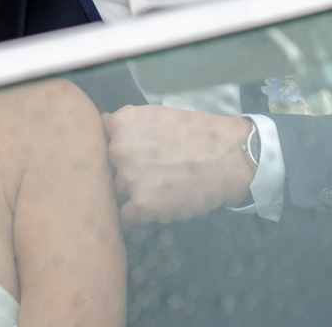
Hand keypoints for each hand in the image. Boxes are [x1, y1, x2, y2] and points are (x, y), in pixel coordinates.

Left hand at [103, 105, 255, 225]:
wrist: (229, 156)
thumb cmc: (196, 134)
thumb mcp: (157, 115)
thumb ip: (127, 123)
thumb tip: (102, 122)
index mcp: (122, 124)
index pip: (102, 143)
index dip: (120, 151)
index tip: (137, 154)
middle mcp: (120, 149)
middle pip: (111, 170)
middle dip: (129, 172)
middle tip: (158, 170)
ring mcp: (130, 177)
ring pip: (121, 192)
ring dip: (137, 193)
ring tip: (165, 185)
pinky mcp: (142, 203)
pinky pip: (128, 216)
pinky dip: (141, 214)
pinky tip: (161, 203)